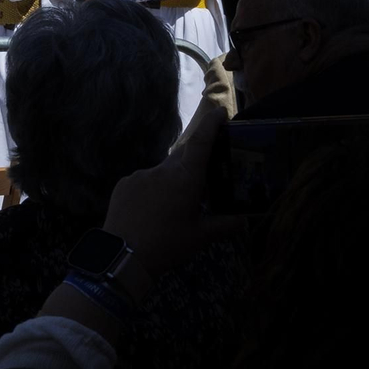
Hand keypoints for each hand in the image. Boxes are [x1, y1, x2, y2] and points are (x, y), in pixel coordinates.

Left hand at [101, 102, 244, 284]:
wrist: (122, 256)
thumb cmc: (167, 244)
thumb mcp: (201, 238)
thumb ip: (225, 225)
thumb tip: (245, 220)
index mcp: (186, 178)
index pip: (202, 141)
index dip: (212, 124)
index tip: (220, 112)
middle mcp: (163, 169)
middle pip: (183, 158)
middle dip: (193, 165)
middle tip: (200, 182)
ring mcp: (141, 175)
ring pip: (162, 173)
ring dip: (171, 185)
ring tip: (171, 210)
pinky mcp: (125, 184)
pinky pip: (143, 182)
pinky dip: (151, 192)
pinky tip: (150, 213)